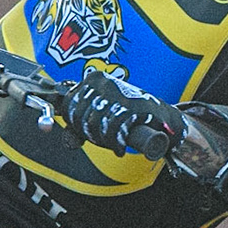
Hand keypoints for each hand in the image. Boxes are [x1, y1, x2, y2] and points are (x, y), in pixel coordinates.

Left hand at [64, 69, 183, 158]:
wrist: (159, 117)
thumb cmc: (126, 116)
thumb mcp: (99, 117)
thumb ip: (78, 128)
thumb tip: (69, 143)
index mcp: (93, 79)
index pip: (68, 106)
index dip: (75, 125)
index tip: (88, 132)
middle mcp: (103, 81)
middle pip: (80, 116)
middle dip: (90, 134)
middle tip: (103, 139)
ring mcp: (118, 92)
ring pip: (95, 123)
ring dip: (103, 140)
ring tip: (113, 142)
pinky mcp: (132, 106)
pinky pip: (113, 128)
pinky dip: (115, 143)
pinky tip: (120, 148)